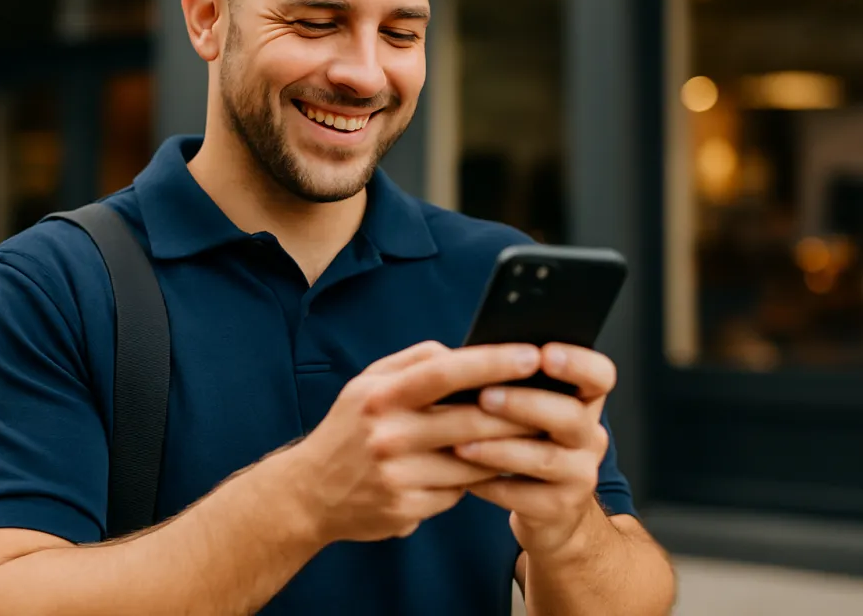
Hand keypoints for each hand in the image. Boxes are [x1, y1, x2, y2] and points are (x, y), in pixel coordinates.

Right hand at [286, 340, 546, 543]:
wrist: (307, 494)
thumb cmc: (348, 430)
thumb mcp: (366, 384)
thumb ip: (413, 363)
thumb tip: (463, 352)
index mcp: (380, 396)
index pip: (445, 372)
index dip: (493, 362)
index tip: (532, 354)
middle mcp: (387, 435)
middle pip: (470, 421)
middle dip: (519, 411)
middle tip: (555, 401)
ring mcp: (397, 476)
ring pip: (473, 461)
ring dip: (506, 450)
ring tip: (533, 435)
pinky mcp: (406, 509)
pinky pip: (459, 492)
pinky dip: (475, 480)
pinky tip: (484, 470)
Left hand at [453, 343, 615, 557]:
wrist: (551, 511)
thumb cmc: (528, 443)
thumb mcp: (532, 413)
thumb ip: (517, 385)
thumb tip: (476, 356)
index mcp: (585, 402)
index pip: (600, 376)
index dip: (578, 363)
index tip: (544, 354)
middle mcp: (590, 437)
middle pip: (570, 416)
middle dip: (524, 404)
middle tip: (484, 396)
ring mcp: (580, 476)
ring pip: (545, 459)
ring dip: (499, 448)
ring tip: (460, 442)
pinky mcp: (560, 509)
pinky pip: (522, 496)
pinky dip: (490, 484)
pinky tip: (462, 474)